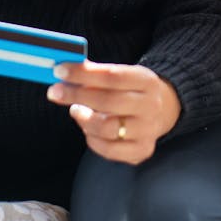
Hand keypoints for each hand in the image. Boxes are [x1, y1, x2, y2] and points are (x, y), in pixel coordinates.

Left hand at [46, 61, 180, 163]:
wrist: (164, 109)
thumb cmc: (134, 90)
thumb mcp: (124, 74)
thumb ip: (97, 73)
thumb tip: (64, 70)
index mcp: (147, 81)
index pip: (112, 76)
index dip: (84, 74)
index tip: (60, 71)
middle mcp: (150, 106)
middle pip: (108, 102)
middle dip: (77, 95)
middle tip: (56, 92)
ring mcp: (147, 130)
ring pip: (107, 128)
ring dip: (84, 119)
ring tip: (75, 111)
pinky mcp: (142, 150)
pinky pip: (109, 150)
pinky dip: (92, 139)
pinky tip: (88, 128)